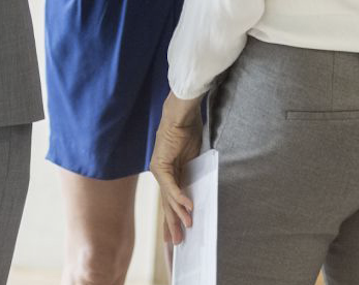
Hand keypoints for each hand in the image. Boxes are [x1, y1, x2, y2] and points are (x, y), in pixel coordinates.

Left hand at [149, 96, 202, 245]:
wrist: (181, 115)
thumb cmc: (188, 132)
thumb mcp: (193, 160)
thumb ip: (193, 177)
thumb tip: (199, 193)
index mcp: (169, 174)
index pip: (170, 202)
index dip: (173, 219)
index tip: (177, 236)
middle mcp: (161, 174)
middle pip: (167, 205)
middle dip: (172, 225)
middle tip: (177, 244)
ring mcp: (159, 170)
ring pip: (169, 198)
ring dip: (178, 214)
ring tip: (187, 228)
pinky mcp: (161, 165)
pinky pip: (172, 186)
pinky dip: (180, 197)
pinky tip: (188, 208)